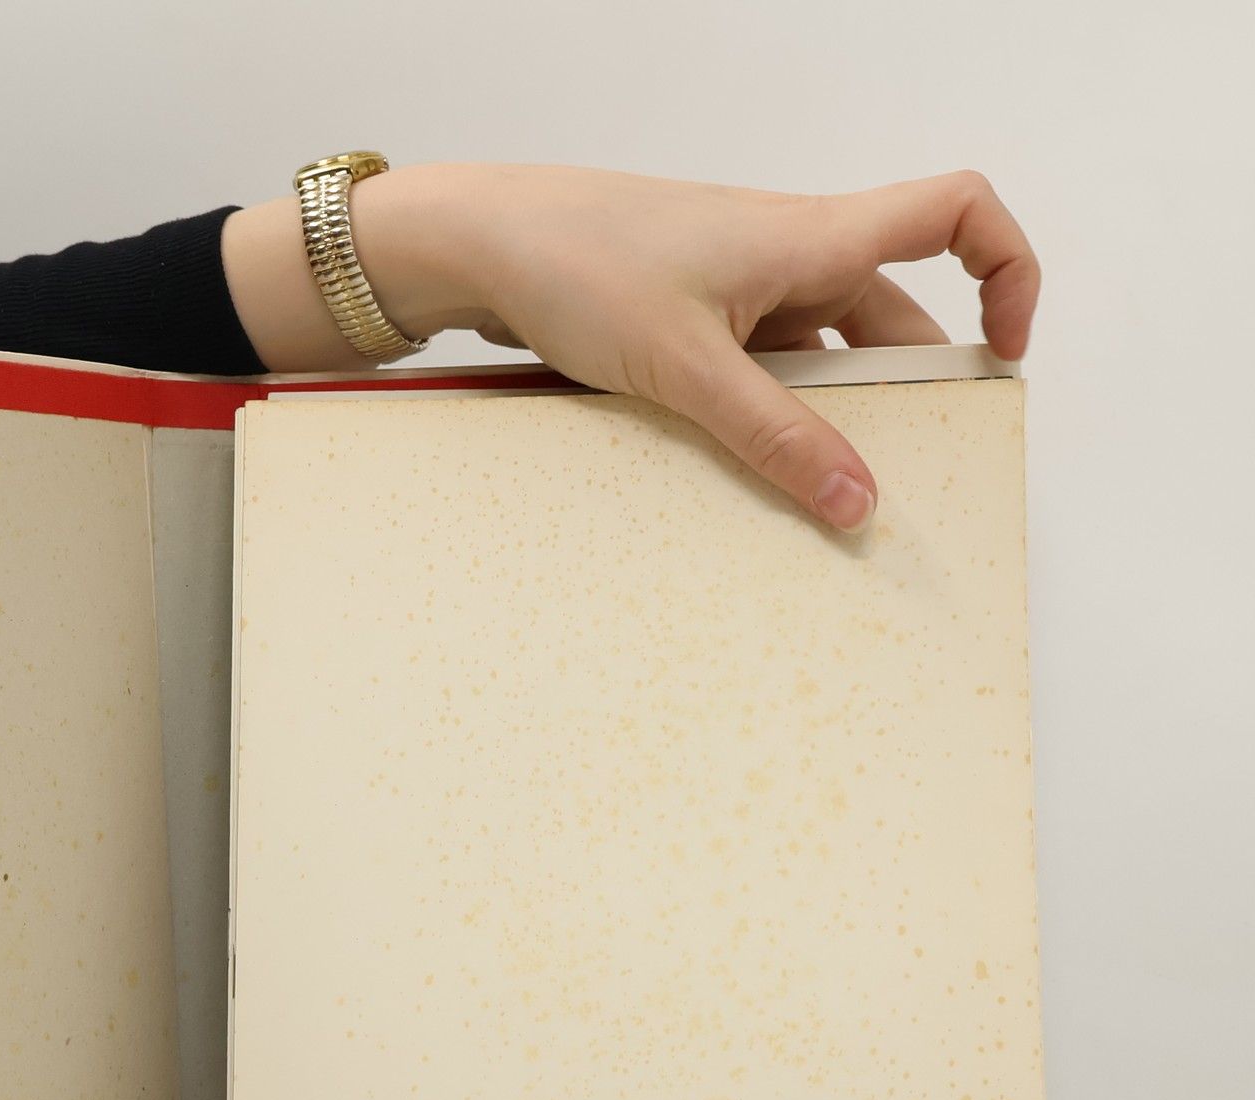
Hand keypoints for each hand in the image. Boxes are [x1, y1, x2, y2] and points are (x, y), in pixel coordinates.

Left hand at [224, 164, 1040, 531]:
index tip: (1004, 351)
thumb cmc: (577, 265)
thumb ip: (774, 436)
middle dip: (903, 391)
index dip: (1007, 267)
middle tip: (898, 471)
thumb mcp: (687, 365)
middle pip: (886, 316)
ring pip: (816, 353)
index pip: (955, 212)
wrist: (478, 245)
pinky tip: (743, 471)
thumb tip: (857, 501)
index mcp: (810, 236)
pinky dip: (761, 417)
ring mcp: (736, 288)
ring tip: (814, 490)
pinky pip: (755, 370)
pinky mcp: (689, 319)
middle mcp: (786, 254)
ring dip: (823, 415)